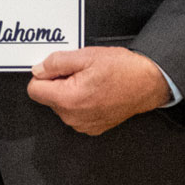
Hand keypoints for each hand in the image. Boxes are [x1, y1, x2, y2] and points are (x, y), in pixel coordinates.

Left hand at [25, 47, 169, 135]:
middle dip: (59, 83)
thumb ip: (55, 62)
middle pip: (48, 97)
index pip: (34, 89)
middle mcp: (73, 117)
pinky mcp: (92, 128)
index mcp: (68, 99)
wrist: (150, 83)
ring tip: (92, 81)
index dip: (44, 75)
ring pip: (61, 105)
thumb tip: (38, 69)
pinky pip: (74, 113)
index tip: (59, 69)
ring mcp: (83, 125)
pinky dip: (81, 102)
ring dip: (70, 92)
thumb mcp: (86, 56)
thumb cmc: (123, 70)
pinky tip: (97, 92)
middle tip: (81, 72)